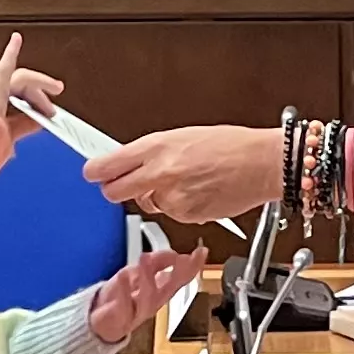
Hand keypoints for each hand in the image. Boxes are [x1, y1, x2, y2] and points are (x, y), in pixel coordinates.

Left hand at [0, 33, 63, 127]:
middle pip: (15, 85)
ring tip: (39, 116)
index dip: (13, 52)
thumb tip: (39, 120)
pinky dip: (11, 105)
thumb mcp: (8, 137)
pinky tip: (21, 115)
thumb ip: (25, 124)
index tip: (16, 38)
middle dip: (36, 96)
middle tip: (51, 110)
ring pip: (6, 92)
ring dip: (24, 102)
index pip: (8, 68)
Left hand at [83, 123, 285, 222]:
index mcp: (156, 147)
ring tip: (183, 181)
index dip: (95, 171)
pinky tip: (197, 192)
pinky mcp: (186, 216)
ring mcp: (171, 198)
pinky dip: (179, 206)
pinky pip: (171, 214)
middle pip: (114, 192)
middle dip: (115, 190)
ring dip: (156, 197)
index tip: (92, 173)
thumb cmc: (230, 145)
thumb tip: (131, 162)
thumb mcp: (183, 136)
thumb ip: (153, 152)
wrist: (262, 163)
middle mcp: (159, 173)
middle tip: (123, 184)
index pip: (107, 165)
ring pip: (147, 204)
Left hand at [84, 248, 205, 346]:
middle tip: (183, 258)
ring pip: (147, 298)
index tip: (202, 252)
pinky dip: (124, 291)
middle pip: (169, 289)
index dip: (192, 266)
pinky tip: (123, 275)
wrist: (100, 323)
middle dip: (178, 275)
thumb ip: (158, 262)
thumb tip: (176, 253)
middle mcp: (152, 302)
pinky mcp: (119, 317)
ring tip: (146, 259)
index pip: (180, 278)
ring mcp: (137, 312)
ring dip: (148, 278)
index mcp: (159, 291)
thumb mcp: (140, 273)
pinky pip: (123, 305)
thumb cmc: (122, 299)